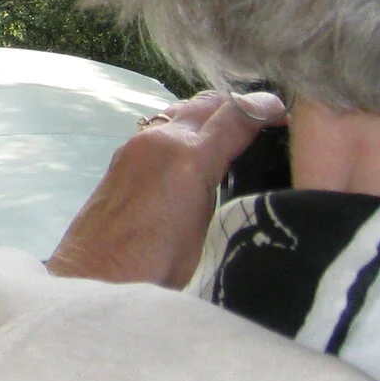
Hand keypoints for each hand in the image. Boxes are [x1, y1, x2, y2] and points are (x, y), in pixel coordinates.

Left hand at [47, 89, 286, 287]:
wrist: (93, 278)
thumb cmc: (155, 269)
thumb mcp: (207, 233)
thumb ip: (224, 188)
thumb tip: (241, 165)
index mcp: (188, 156)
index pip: (235, 113)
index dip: (264, 109)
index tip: (286, 114)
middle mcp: (160, 140)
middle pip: (206, 102)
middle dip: (238, 106)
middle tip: (264, 122)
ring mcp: (136, 145)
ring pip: (181, 111)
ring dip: (208, 114)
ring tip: (233, 135)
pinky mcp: (121, 158)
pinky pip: (161, 127)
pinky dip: (185, 129)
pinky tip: (196, 153)